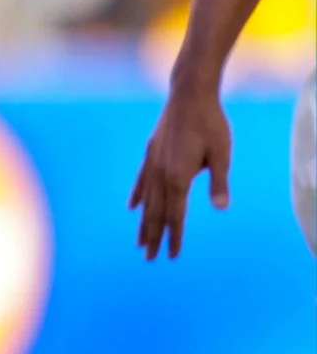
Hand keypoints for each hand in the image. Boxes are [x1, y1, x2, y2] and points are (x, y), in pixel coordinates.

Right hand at [128, 82, 230, 259]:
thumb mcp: (222, 154)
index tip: (172, 255)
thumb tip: (220, 208)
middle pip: (156, 212)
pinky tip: (132, 207)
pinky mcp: (151, 153)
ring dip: (143, 222)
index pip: (176, 214)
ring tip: (139, 241)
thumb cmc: (211, 124)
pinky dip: (137, 196)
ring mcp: (153, 163)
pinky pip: (141, 181)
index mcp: (178, 176)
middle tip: (149, 258)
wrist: (189, 95)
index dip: (175, 236)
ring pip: (146, 200)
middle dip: (154, 236)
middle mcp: (161, 173)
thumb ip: (219, 182)